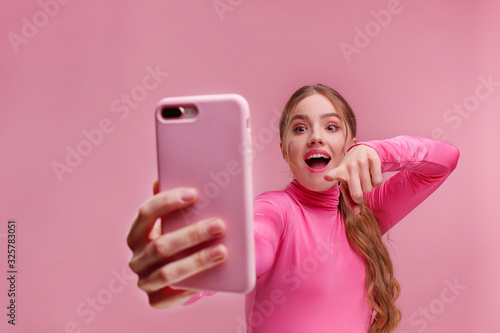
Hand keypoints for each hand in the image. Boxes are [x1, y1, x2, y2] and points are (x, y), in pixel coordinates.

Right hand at [127, 180, 226, 307]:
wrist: (181, 270)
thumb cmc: (179, 236)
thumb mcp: (177, 219)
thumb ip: (178, 201)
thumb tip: (171, 174)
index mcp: (137, 232)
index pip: (146, 213)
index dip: (168, 202)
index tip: (194, 193)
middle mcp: (136, 257)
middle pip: (161, 245)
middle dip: (192, 234)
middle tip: (219, 225)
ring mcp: (144, 280)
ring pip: (168, 272)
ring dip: (197, 261)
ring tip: (222, 251)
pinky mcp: (155, 299)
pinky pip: (171, 297)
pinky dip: (190, 288)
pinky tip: (211, 281)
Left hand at [324, 145, 381, 214]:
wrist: (363, 150)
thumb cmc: (352, 172)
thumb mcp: (347, 184)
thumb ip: (350, 200)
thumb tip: (357, 212)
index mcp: (340, 172)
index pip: (334, 174)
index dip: (331, 176)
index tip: (327, 177)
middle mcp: (350, 166)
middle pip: (357, 194)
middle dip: (360, 198)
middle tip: (359, 193)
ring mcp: (361, 162)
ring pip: (369, 189)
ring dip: (368, 188)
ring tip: (364, 179)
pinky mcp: (373, 159)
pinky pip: (378, 182)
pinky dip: (376, 183)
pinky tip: (371, 176)